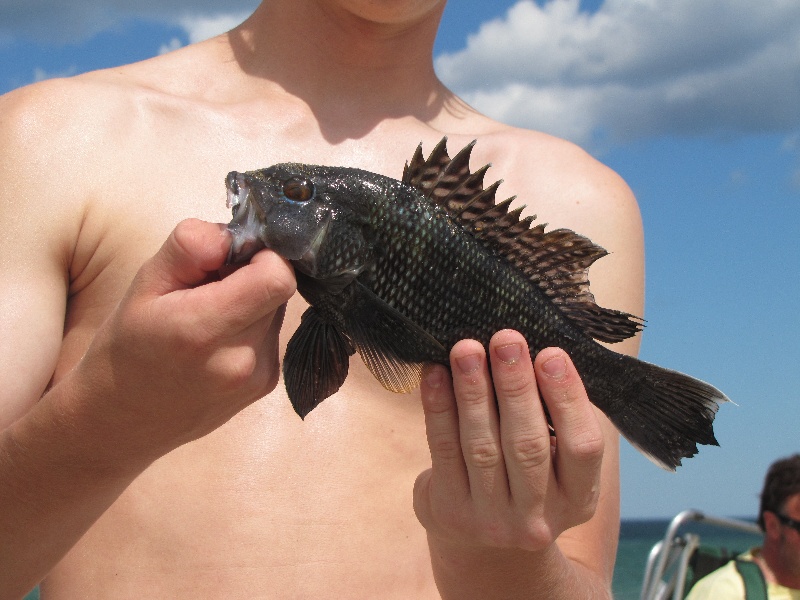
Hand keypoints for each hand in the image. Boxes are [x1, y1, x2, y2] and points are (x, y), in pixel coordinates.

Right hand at [71, 218, 294, 459]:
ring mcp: (257, 378)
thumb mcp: (143, 285)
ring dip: (251, 302)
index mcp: (204, 330)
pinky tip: (216, 341)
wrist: (122, 421)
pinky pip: (271, 336)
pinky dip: (251, 327)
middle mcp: (240, 360)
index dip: (262, 255)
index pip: (277, 277)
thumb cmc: (126, 347)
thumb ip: (188, 249)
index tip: (232, 257)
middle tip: (209, 286)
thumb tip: (231, 234)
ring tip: (208, 316)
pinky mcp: (265, 385)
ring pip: (277, 311)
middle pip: (278, 290)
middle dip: (251, 275)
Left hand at [413, 329, 603, 552]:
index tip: (551, 353)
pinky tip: (434, 374)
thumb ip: (555, 413)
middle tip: (505, 339)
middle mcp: (538, 518)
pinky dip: (438, 408)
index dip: (567, 398)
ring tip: (466, 348)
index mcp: (578, 499)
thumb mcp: (555, 460)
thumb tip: (536, 348)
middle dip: (515, 386)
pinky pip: (443, 450)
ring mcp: (491, 520)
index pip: (583, 447)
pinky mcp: (450, 512)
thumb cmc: (526, 478)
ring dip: (473, 391)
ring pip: (482, 445)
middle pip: (527, 444)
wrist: (485, 547)